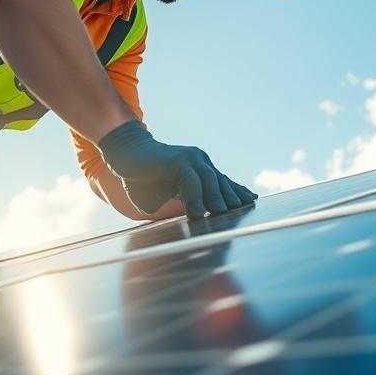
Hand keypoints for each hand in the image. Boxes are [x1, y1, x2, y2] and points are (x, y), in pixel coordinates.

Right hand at [98, 120, 257, 218]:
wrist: (124, 154)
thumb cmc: (144, 178)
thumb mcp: (169, 193)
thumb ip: (185, 203)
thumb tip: (197, 221)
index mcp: (201, 171)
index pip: (225, 184)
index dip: (238, 193)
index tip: (251, 202)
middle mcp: (200, 163)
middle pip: (223, 184)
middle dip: (232, 200)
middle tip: (241, 217)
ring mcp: (190, 159)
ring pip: (210, 181)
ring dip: (216, 200)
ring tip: (221, 215)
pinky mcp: (177, 161)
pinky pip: (191, 181)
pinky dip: (195, 197)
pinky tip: (197, 214)